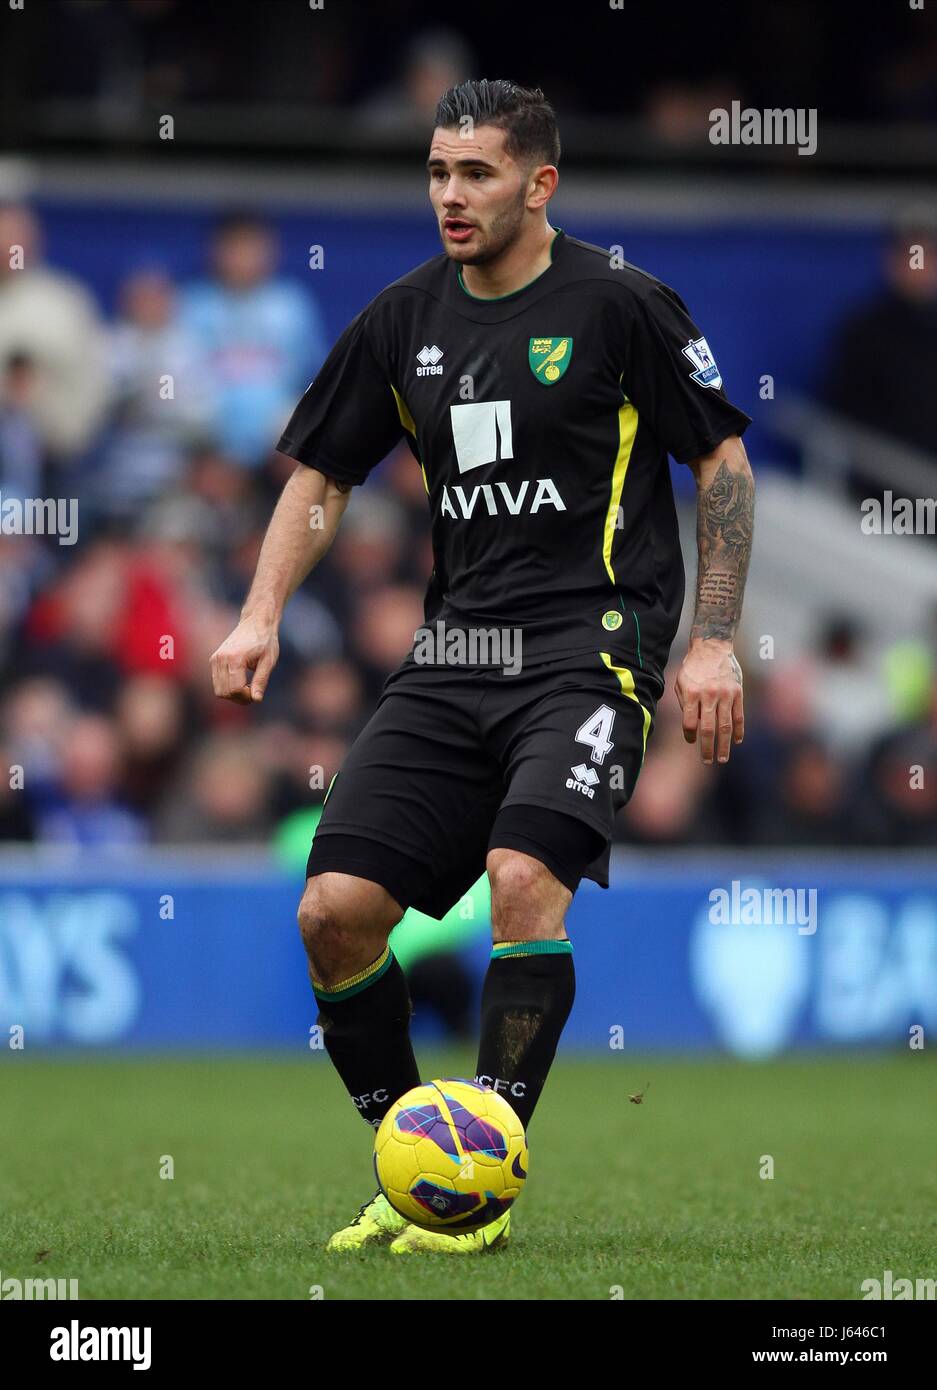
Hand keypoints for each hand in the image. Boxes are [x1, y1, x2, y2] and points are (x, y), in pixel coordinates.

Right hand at [210, 615, 279, 703]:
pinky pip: (217, 683)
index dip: (246, 697)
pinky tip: (241, 682)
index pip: (235, 689)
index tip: (256, 695)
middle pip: (225, 692)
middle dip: (239, 698)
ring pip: (219, 690)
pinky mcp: (214, 659)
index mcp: (235, 658)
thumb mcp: (268, 661)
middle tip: (253, 694)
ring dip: (233, 695)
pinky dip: (228, 687)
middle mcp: (221, 658)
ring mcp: (215, 659)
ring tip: (248, 688)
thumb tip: (256, 699)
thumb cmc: (265, 640)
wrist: (255, 622)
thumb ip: (261, 680)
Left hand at [674, 640, 743, 763]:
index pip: (689, 723)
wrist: (712, 646)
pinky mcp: (738, 692)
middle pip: (708, 728)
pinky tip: (737, 741)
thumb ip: (685, 704)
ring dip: (724, 745)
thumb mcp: (681, 682)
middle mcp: (709, 695)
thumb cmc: (693, 667)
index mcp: (692, 693)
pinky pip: (739, 716)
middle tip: (707, 762)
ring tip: (723, 758)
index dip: (690, 736)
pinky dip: (738, 730)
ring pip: (725, 726)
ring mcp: (725, 694)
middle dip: (707, 748)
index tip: (691, 741)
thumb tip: (691, 727)